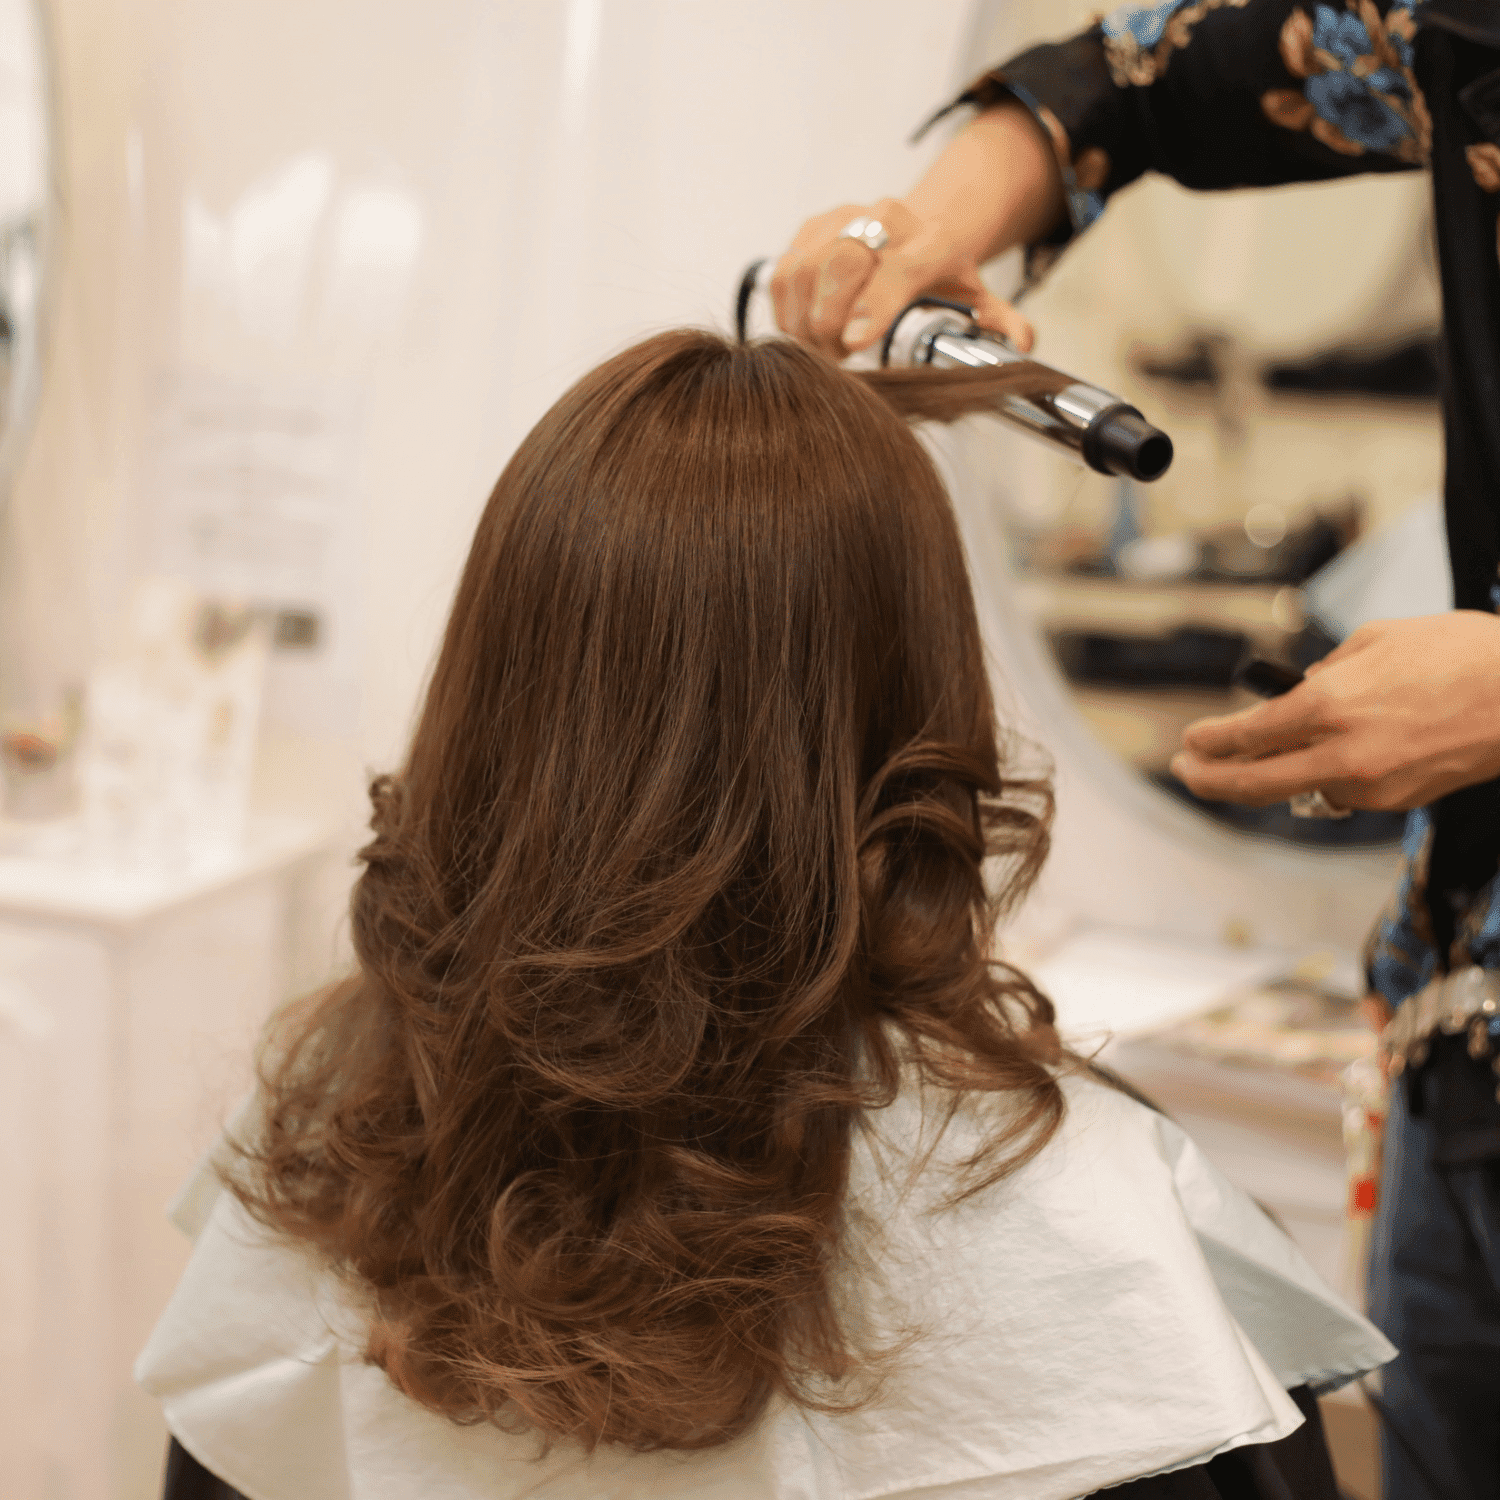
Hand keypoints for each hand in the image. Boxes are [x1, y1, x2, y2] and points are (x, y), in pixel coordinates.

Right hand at [769, 101, 1063, 360]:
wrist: (916, 227)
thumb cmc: (941, 276)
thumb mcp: (977, 299)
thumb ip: (1000, 325)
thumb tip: (1021, 346)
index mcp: (932, 240)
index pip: (901, 267)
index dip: (875, 304)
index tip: (854, 344)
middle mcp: (886, 219)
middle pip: (842, 261)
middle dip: (829, 320)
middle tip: (836, 359)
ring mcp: (843, 218)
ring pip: (805, 269)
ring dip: (805, 321)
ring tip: (822, 351)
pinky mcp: (810, 228)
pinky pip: (783, 272)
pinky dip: (787, 311)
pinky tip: (804, 333)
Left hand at [1170, 612, 1499, 811]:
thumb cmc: (1459, 654)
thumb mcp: (1377, 640)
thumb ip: (1326, 672)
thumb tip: (1298, 692)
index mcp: (1326, 705)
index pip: (1243, 735)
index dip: (1207, 741)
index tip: (1189, 741)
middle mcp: (1339, 753)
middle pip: (1250, 783)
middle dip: (1207, 779)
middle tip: (1186, 771)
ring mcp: (1367, 785)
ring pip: (1297, 790)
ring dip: (1267, 778)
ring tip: (1242, 763)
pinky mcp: (1394, 802)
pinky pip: (1340, 791)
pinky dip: (1322, 775)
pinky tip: (1322, 757)